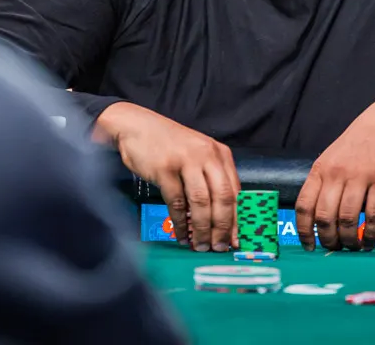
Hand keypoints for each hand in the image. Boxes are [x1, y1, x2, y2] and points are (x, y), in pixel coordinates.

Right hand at [97, 103, 239, 252]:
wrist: (136, 126)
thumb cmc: (168, 145)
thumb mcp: (197, 155)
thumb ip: (211, 179)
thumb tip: (222, 217)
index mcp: (219, 154)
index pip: (236, 190)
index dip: (238, 218)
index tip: (237, 239)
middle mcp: (207, 155)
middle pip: (223, 197)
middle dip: (222, 227)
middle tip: (219, 247)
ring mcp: (186, 161)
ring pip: (201, 202)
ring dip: (202, 229)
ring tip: (200, 245)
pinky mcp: (165, 169)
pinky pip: (177, 202)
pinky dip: (180, 222)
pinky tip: (181, 234)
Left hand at [295, 92, 374, 250]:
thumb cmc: (359, 143)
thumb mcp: (333, 158)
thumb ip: (325, 183)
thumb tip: (318, 220)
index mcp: (321, 169)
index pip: (304, 205)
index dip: (304, 231)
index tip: (308, 247)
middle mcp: (337, 173)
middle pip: (324, 217)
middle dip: (328, 239)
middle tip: (335, 248)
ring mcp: (360, 176)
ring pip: (347, 219)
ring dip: (349, 240)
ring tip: (353, 247)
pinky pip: (374, 215)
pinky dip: (371, 234)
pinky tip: (370, 242)